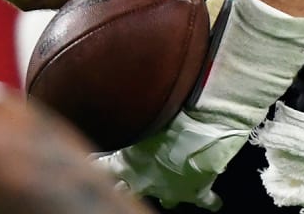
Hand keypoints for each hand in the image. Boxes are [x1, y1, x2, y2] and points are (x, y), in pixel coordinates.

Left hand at [99, 110, 249, 210]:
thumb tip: (120, 102)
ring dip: (167, 193)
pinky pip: (206, 201)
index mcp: (127, 164)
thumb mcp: (140, 110)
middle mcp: (146, 182)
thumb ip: (129, 112)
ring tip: (169, 190)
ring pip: (167, 199)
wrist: (202, 126)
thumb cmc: (169, 113)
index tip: (90, 159)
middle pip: (129, 191)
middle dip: (128, 186)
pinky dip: (210, 201)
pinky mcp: (198, 191)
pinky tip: (213, 202)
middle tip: (126, 180)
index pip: (103, 168)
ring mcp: (173, 190)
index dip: (97, 164)